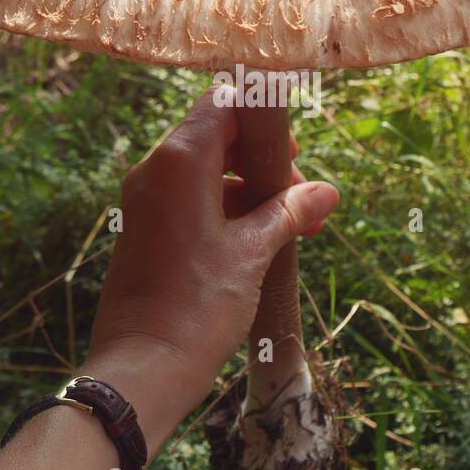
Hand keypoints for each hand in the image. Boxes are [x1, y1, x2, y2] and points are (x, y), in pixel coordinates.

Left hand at [83, 86, 338, 439]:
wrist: (143, 368)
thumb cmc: (197, 305)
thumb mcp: (254, 252)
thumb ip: (288, 212)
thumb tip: (326, 192)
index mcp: (178, 161)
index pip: (222, 102)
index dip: (263, 113)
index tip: (297, 144)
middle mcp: (155, 171)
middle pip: (218, 137)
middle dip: (266, 161)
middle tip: (304, 196)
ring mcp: (147, 202)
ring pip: (209, 174)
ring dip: (253, 192)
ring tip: (298, 227)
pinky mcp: (147, 231)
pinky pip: (193, 202)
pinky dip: (229, 211)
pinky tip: (266, 243)